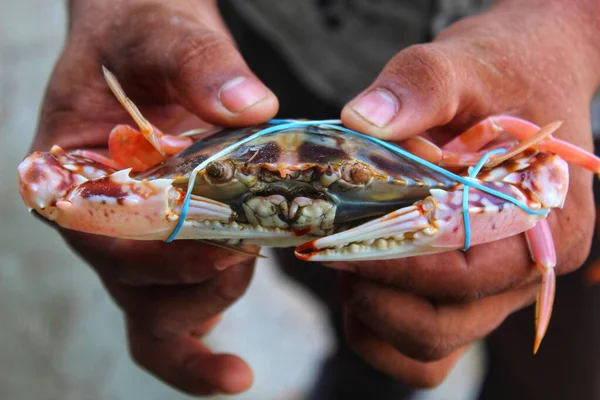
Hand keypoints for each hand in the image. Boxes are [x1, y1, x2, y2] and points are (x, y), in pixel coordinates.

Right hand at [32, 0, 277, 394]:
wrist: (146, 51)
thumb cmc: (137, 42)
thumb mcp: (158, 34)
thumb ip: (195, 62)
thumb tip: (251, 105)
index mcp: (70, 181)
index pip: (106, 240)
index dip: (166, 256)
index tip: (229, 247)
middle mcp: (95, 228)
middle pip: (137, 289)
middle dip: (201, 282)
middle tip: (255, 252)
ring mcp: (131, 249)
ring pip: (158, 315)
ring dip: (212, 301)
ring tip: (258, 262)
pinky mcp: (167, 258)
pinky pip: (174, 320)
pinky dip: (199, 350)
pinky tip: (233, 370)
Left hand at [336, 0, 598, 386]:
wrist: (525, 79)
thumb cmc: (504, 74)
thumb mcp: (464, 65)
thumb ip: (420, 87)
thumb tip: (361, 118)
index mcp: (545, 225)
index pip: (464, 276)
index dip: (392, 267)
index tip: (334, 244)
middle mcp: (526, 272)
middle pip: (442, 325)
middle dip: (374, 296)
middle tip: (329, 253)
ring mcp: (495, 288)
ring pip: (429, 345)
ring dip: (374, 316)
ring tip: (345, 263)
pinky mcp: (465, 289)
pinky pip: (423, 341)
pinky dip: (381, 324)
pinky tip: (357, 278)